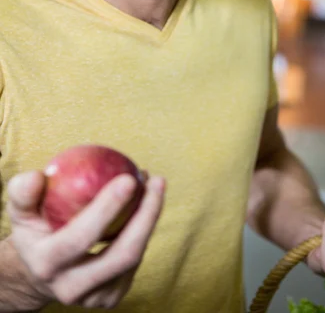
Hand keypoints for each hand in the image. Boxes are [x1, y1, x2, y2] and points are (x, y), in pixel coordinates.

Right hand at [6, 169, 165, 308]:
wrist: (38, 273)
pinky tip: (146, 202)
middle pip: (123, 254)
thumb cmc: (34, 230)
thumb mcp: (20, 211)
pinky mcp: (111, 297)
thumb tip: (38, 176)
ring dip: (150, 217)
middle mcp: (71, 287)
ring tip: (153, 184)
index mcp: (47, 264)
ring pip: (135, 257)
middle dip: (147, 215)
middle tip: (156, 180)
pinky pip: (136, 260)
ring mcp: (94, 297)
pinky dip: (145, 229)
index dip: (108, 208)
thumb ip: (23, 192)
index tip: (129, 178)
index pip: (82, 237)